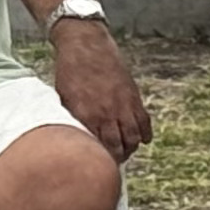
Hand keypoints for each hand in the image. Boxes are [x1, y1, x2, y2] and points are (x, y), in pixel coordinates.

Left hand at [48, 22, 150, 160]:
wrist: (86, 45)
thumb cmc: (69, 71)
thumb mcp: (63, 98)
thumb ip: (73, 120)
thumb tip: (75, 138)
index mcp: (87, 116)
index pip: (98, 149)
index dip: (100, 160)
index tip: (98, 164)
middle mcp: (108, 113)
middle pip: (119, 147)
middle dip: (117, 158)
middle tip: (113, 161)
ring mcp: (123, 105)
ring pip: (134, 137)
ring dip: (131, 147)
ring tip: (126, 150)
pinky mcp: (133, 96)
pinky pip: (144, 121)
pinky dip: (145, 133)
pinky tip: (143, 139)